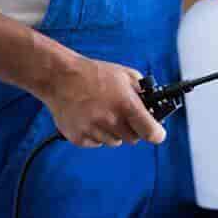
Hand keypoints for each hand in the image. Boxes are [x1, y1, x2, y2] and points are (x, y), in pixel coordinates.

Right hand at [40, 56, 165, 148]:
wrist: (60, 77)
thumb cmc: (93, 74)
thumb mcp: (125, 75)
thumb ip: (142, 91)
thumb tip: (152, 104)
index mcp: (126, 105)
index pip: (150, 132)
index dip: (157, 134)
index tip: (157, 133)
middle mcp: (110, 120)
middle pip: (132, 139)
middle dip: (132, 128)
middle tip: (123, 114)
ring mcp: (93, 130)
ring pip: (114, 142)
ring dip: (113, 131)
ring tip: (103, 112)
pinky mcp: (79, 138)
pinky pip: (96, 143)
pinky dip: (96, 134)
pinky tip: (90, 117)